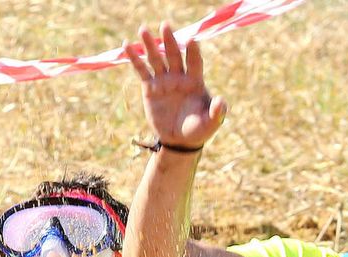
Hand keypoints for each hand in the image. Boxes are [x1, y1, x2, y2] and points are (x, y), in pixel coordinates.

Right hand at [123, 21, 225, 149]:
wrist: (179, 141)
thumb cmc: (198, 130)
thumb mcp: (210, 123)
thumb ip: (217, 112)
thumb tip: (221, 102)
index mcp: (195, 81)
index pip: (194, 62)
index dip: (193, 52)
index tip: (191, 40)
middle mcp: (179, 76)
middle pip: (174, 54)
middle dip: (169, 40)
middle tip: (165, 25)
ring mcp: (164, 80)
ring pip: (156, 58)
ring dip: (150, 44)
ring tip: (143, 30)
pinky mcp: (150, 88)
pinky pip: (141, 70)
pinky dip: (134, 58)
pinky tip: (127, 46)